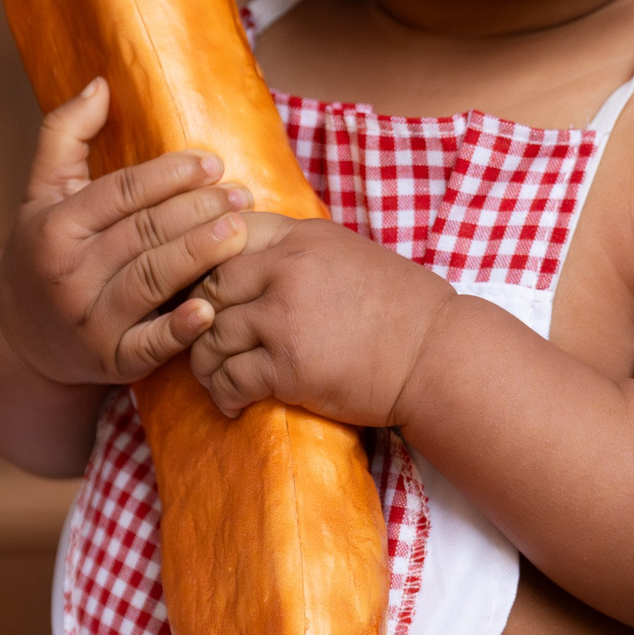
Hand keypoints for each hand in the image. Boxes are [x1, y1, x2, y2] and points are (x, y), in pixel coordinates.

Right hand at [0, 77, 253, 386]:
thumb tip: (101, 83)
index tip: (212, 163)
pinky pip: (148, 346)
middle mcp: (67, 274)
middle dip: (197, 211)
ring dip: (201, 255)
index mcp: (53, 226)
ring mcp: (87, 321)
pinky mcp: (108, 361)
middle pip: (143, 233)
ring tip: (240, 232)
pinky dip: (179, 331)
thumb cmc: (42, 250)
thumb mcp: (41, 191)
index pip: (120, 193)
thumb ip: (64, 133)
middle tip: (240, 196)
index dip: (169, 175)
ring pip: (153, 280)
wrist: (17, 337)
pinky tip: (210, 309)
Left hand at [187, 215, 457, 425]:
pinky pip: (230, 378)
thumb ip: (300, 252)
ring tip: (213, 376)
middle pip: (209, 284)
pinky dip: (223, 393)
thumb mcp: (348, 254)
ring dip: (204, 360)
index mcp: (302, 237)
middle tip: (202, 337)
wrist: (436, 356)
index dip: (207, 260)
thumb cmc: (400, 308)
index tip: (206, 288)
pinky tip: (232, 402)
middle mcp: (287, 269)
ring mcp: (285, 318)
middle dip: (197, 314)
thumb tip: (255, 259)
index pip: (228, 232)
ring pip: (211, 335)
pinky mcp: (288, 367)